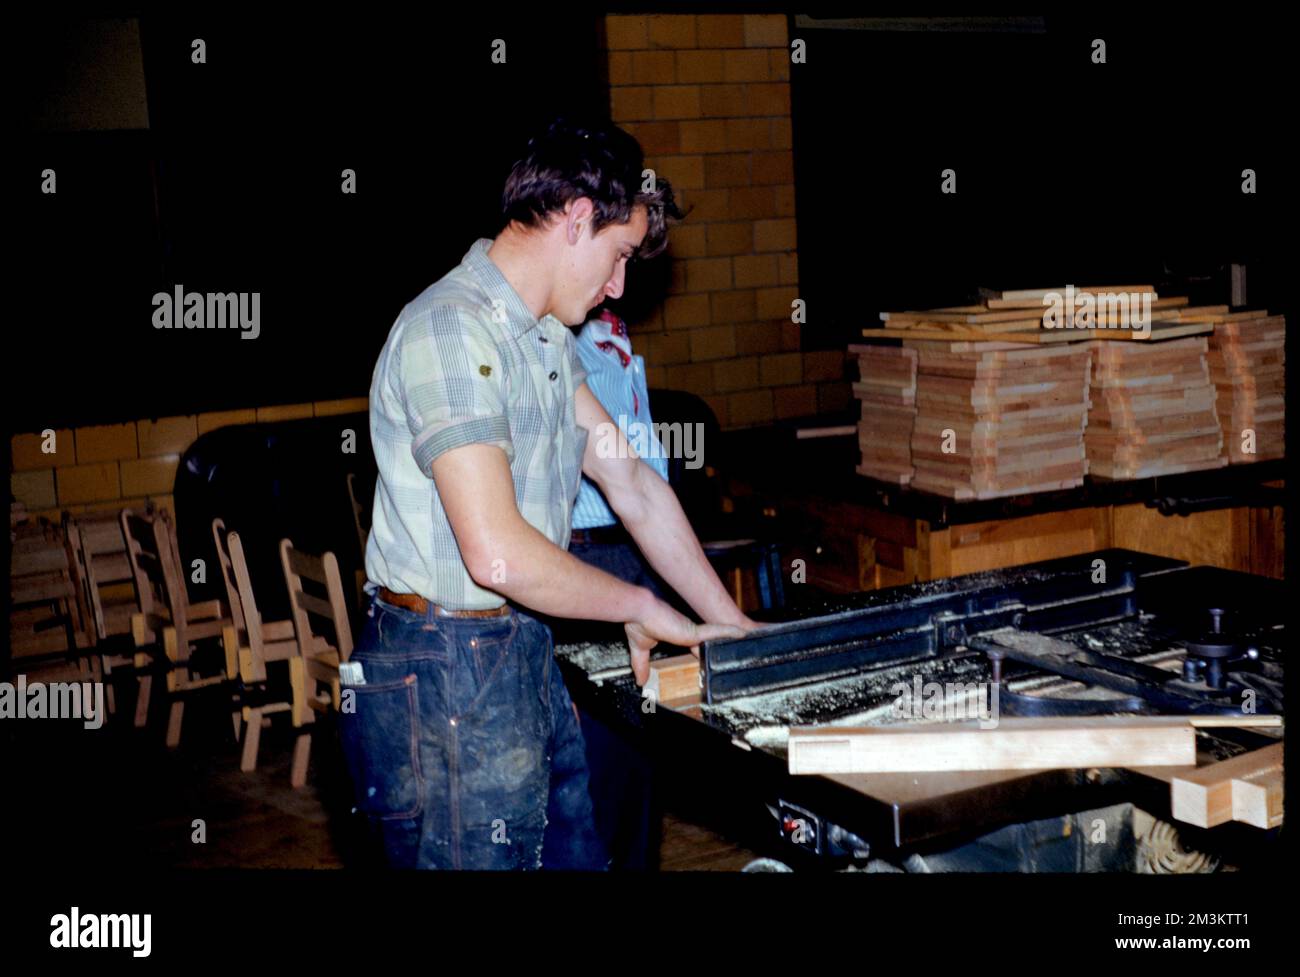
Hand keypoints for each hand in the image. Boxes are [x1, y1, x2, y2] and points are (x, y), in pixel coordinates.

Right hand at [624, 599, 744, 685]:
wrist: (638, 610)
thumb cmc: (639, 623)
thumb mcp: (640, 649)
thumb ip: (642, 664)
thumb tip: (639, 680)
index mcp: (679, 636)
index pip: (697, 646)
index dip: (706, 652)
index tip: (713, 659)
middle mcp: (689, 633)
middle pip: (713, 641)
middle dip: (725, 644)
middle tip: (740, 652)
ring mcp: (693, 632)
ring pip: (718, 635)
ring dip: (733, 637)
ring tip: (750, 638)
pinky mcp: (693, 631)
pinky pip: (717, 631)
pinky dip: (730, 632)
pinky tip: (743, 633)